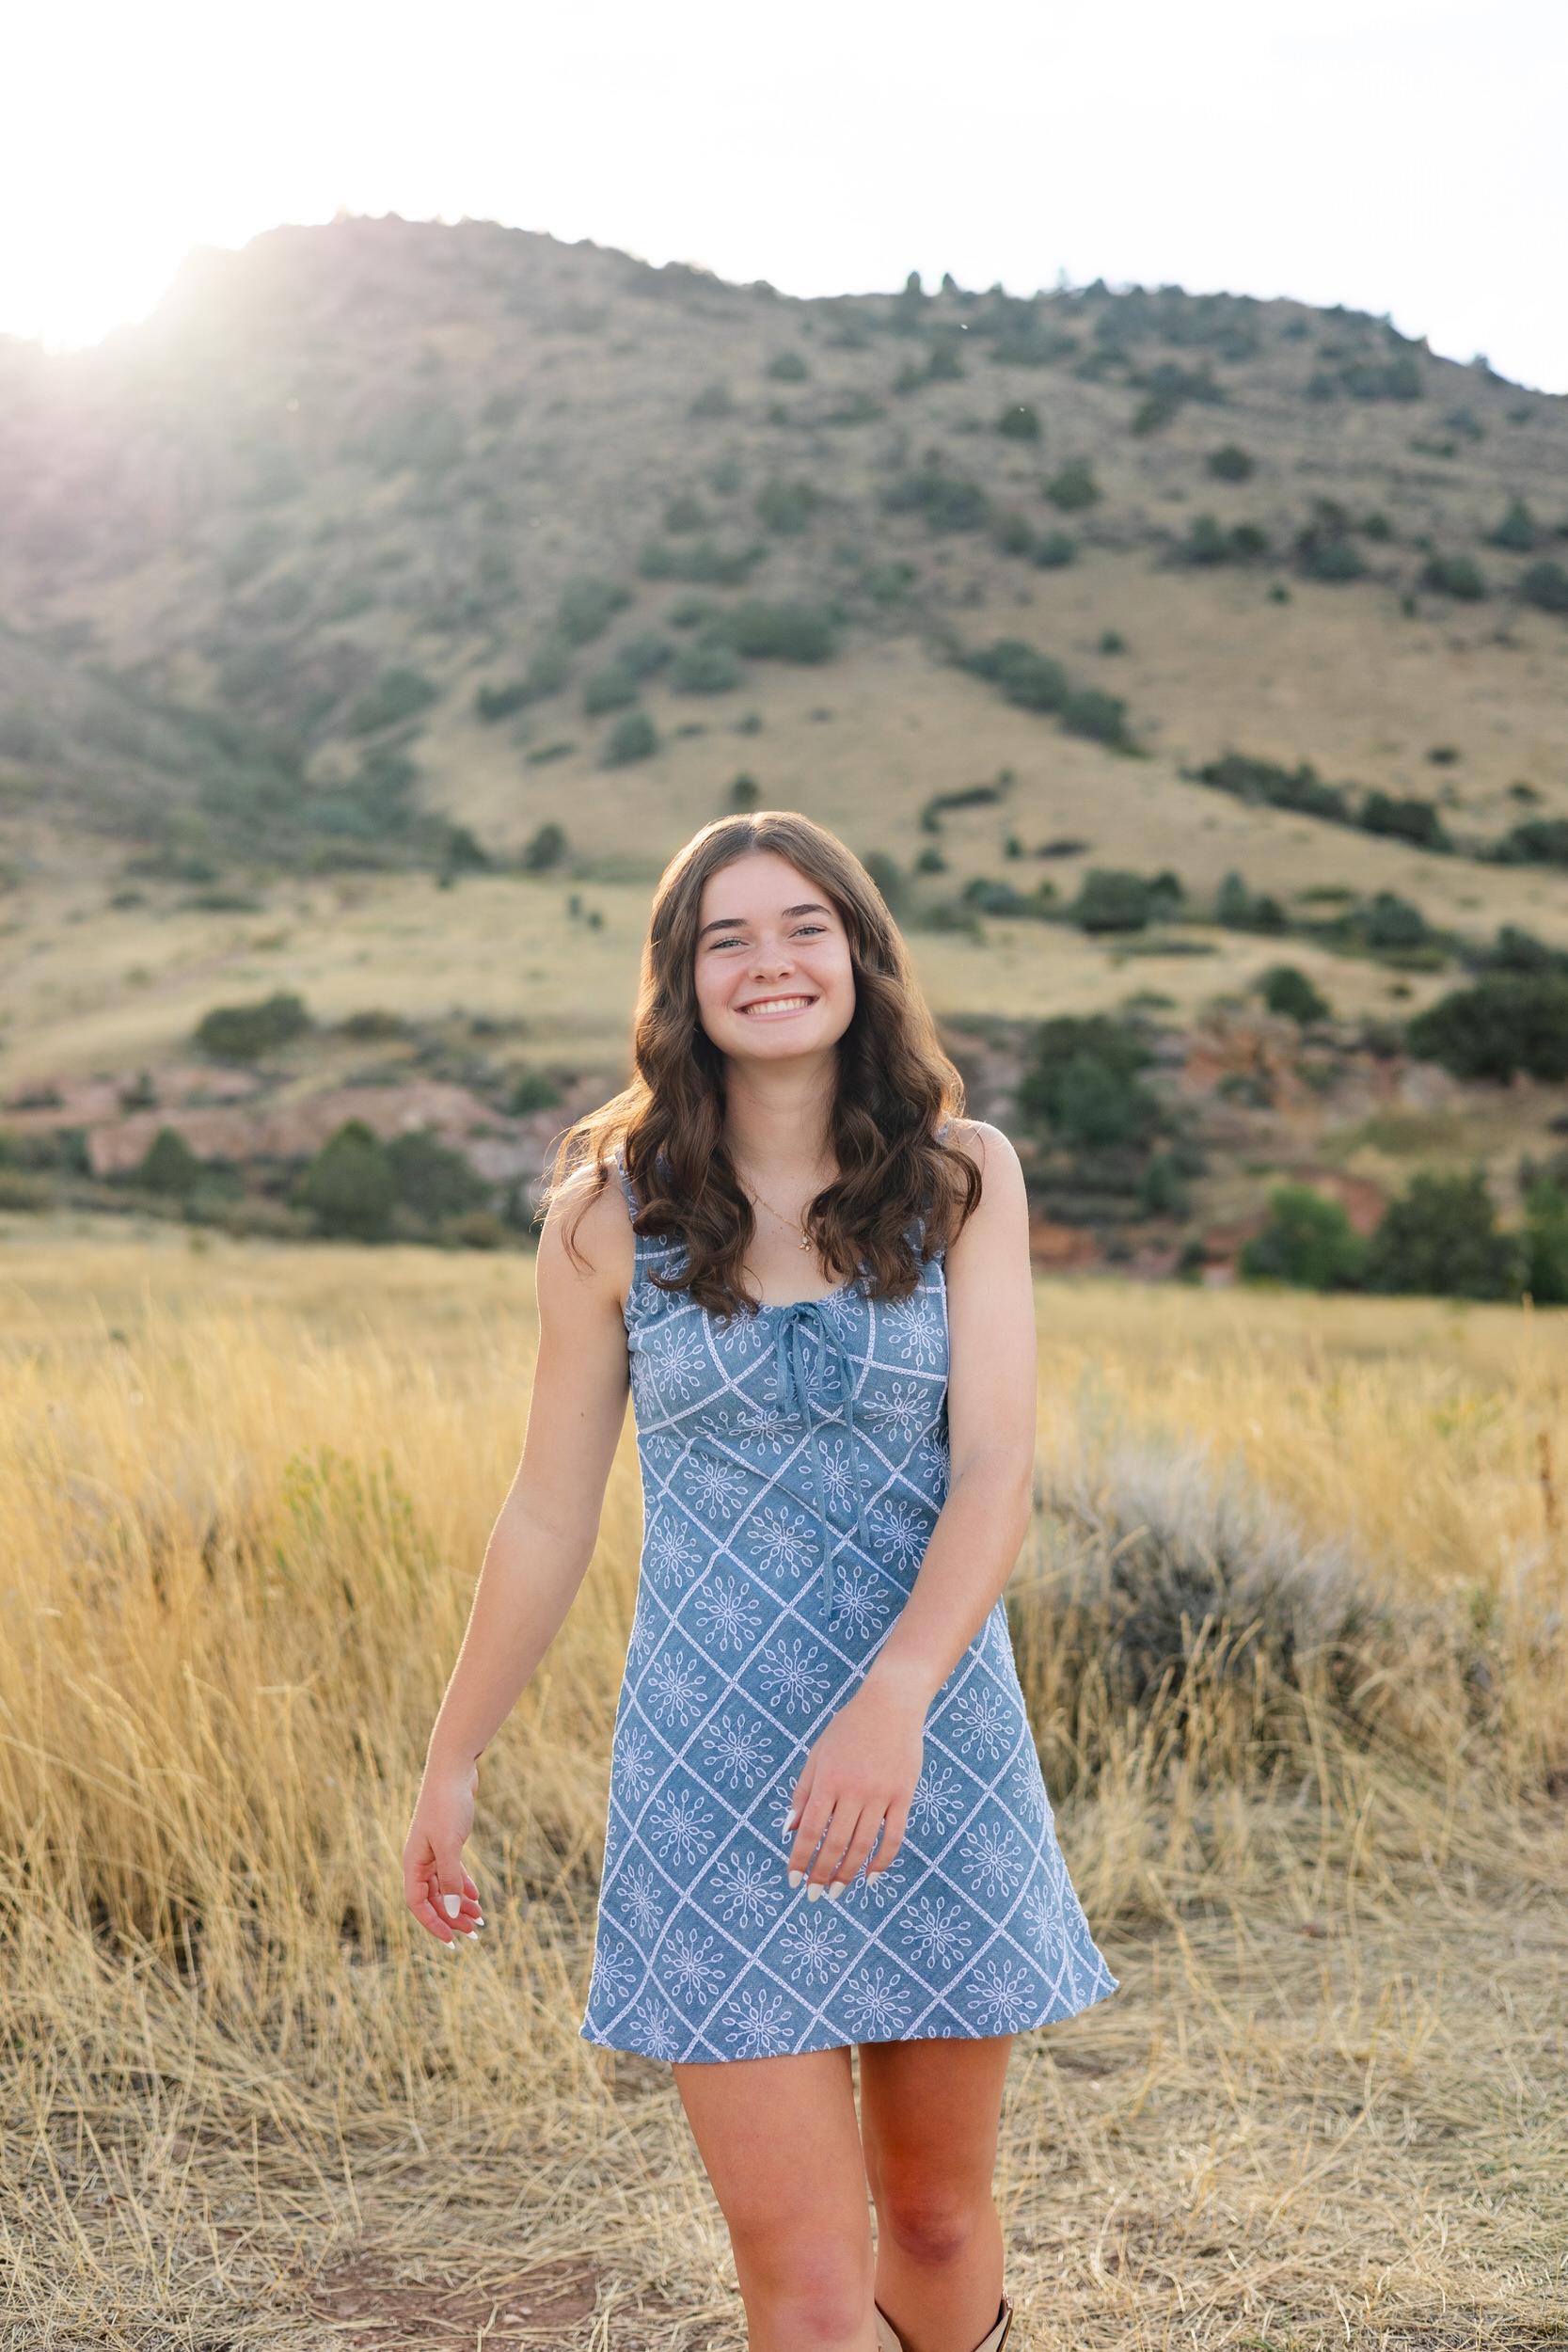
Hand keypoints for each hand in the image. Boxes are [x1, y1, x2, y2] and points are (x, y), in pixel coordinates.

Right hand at [403, 1761, 484, 1944]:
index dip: (433, 1924)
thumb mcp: (450, 1845)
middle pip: (433, 1899)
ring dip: (460, 1904)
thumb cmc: (448, 1804)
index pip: (417, 1904)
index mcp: (413, 1863)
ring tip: (481, 1919)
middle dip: (452, 1918)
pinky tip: (477, 1897)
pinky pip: (453, 1872)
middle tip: (474, 1933)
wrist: (454, 1770)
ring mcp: (433, 1851)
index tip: (452, 1940)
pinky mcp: (448, 1842)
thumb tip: (453, 1913)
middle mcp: (420, 1860)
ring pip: (445, 1887)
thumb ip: (450, 1879)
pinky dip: (464, 1885)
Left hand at [784, 1677, 925, 1897]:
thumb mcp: (818, 1753)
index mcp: (828, 1779)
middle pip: (835, 1842)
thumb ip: (803, 1792)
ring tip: (836, 1891)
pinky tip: (870, 1876)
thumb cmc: (848, 1727)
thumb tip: (789, 1829)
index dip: (800, 1858)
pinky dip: (882, 1860)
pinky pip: (893, 1836)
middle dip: (821, 1873)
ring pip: (863, 1845)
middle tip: (813, 1895)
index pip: (810, 1829)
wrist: (892, 1703)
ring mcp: (881, 1794)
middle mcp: (854, 1789)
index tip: (793, 1881)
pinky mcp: (903, 1795)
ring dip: (848, 1873)